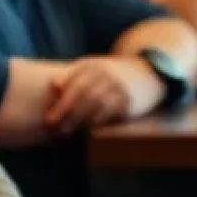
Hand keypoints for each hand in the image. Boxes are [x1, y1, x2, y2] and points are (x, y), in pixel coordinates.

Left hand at [45, 56, 163, 135]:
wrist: (148, 72)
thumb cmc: (112, 73)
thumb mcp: (93, 66)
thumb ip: (72, 74)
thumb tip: (54, 86)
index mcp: (94, 66)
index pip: (73, 83)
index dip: (60, 101)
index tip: (48, 116)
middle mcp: (106, 74)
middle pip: (82, 94)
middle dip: (65, 112)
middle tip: (53, 127)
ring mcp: (118, 87)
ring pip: (95, 104)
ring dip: (78, 119)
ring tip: (66, 130)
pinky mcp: (129, 100)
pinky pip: (110, 112)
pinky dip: (97, 121)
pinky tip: (87, 128)